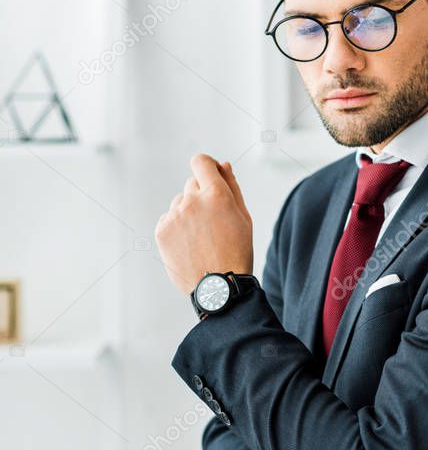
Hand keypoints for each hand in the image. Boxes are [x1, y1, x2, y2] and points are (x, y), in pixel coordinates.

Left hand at [155, 155, 252, 294]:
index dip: (206, 166)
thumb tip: (223, 164)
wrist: (219, 287)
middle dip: (201, 195)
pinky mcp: (162, 230)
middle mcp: (192, 200)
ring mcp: (174, 215)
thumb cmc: (236, 252)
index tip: (210, 175)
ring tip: (201, 237)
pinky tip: (190, 244)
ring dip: (188, 212)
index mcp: (216, 194)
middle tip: (213, 222)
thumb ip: (232, 186)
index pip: (201, 162)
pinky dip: (177, 227)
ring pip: (179, 202)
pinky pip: (168, 218)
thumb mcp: (243, 217)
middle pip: (191, 183)